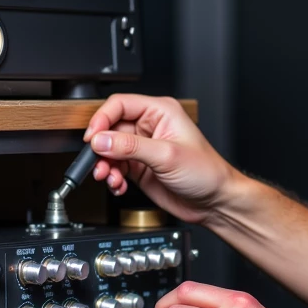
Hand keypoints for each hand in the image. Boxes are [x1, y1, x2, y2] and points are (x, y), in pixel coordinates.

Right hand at [82, 95, 238, 224]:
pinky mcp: (140, 167)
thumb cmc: (206, 172)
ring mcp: (143, 148)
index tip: (92, 137)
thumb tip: (101, 140)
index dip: (102, 119)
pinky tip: (119, 185)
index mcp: (160, 112)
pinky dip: (112, 178)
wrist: (214, 202)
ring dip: (105, 166)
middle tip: (98, 163)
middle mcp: (149, 127)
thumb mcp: (167, 155)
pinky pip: (115, 168)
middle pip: (110, 129)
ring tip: (109, 178)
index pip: (120, 105)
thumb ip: (131, 147)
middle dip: (101, 148)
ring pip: (109, 150)